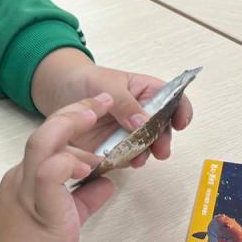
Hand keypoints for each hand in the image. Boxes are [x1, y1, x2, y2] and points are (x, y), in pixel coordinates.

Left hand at [30, 50, 193, 166]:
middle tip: (161, 150)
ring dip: (145, 154)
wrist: (59, 91)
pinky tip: (121, 162)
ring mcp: (129, 133)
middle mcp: (142, 115)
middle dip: (163, 140)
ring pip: (145, 147)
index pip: (173, 100)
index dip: (181, 111)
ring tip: (139, 159)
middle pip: (162, 129)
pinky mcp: (114, 149)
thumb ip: (125, 103)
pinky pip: (125, 158)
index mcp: (147, 93)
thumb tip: (143, 122)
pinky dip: (125, 162)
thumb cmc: (86, 80)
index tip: (180, 123)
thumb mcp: (106, 84)